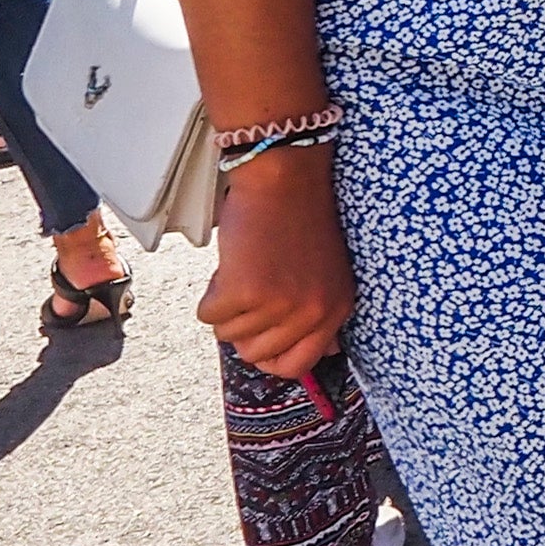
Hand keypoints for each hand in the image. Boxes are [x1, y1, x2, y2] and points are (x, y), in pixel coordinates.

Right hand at [199, 146, 356, 379]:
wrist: (285, 180)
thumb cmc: (300, 221)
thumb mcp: (328, 275)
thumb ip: (323, 316)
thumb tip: (327, 353)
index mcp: (336, 310)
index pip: (297, 365)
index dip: (269, 354)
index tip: (258, 335)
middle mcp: (313, 313)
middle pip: (255, 354)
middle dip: (243, 325)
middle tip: (250, 290)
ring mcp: (281, 304)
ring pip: (228, 335)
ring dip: (226, 305)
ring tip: (244, 269)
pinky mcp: (246, 291)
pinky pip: (208, 315)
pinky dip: (209, 293)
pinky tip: (230, 266)